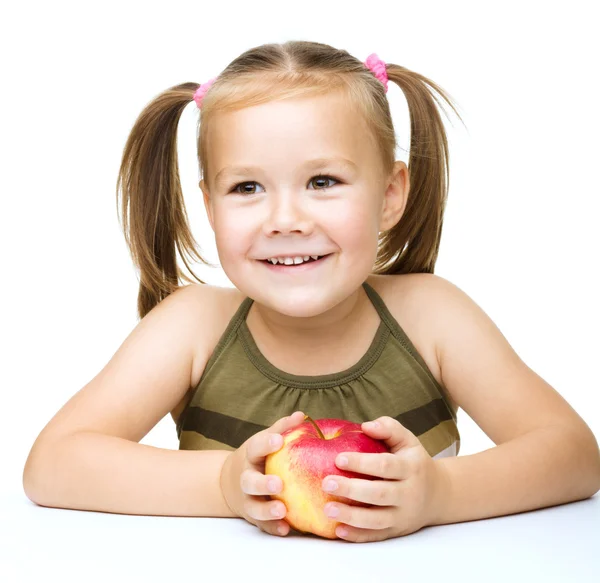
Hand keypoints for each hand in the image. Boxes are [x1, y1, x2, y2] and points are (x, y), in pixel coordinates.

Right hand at [219, 410, 305, 536]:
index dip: (266, 444)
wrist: (231, 482)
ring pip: (254, 507)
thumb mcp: (265, 441)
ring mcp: (248, 499)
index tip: (279, 440)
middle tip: (279, 484)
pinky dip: (273, 528)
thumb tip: (302, 415)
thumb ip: (282, 429)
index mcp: (251, 456)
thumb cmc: (259, 458)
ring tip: (283, 510)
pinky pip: (262, 525)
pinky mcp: (254, 517)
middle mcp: (246, 478)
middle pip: (250, 482)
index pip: (256, 447)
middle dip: (263, 484)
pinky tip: (286, 530)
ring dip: (267, 510)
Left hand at [321, 416, 448, 542]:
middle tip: (326, 483)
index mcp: (411, 468)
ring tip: (327, 510)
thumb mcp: (408, 440)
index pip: (385, 465)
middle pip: (379, 494)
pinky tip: (338, 531)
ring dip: (351, 516)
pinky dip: (358, 536)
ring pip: (377, 520)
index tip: (338, 458)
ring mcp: (403, 515)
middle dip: (351, 489)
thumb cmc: (413, 461)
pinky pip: (377, 536)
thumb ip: (388, 428)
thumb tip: (365, 426)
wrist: (439, 495)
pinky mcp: (397, 531)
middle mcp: (409, 493)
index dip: (362, 463)